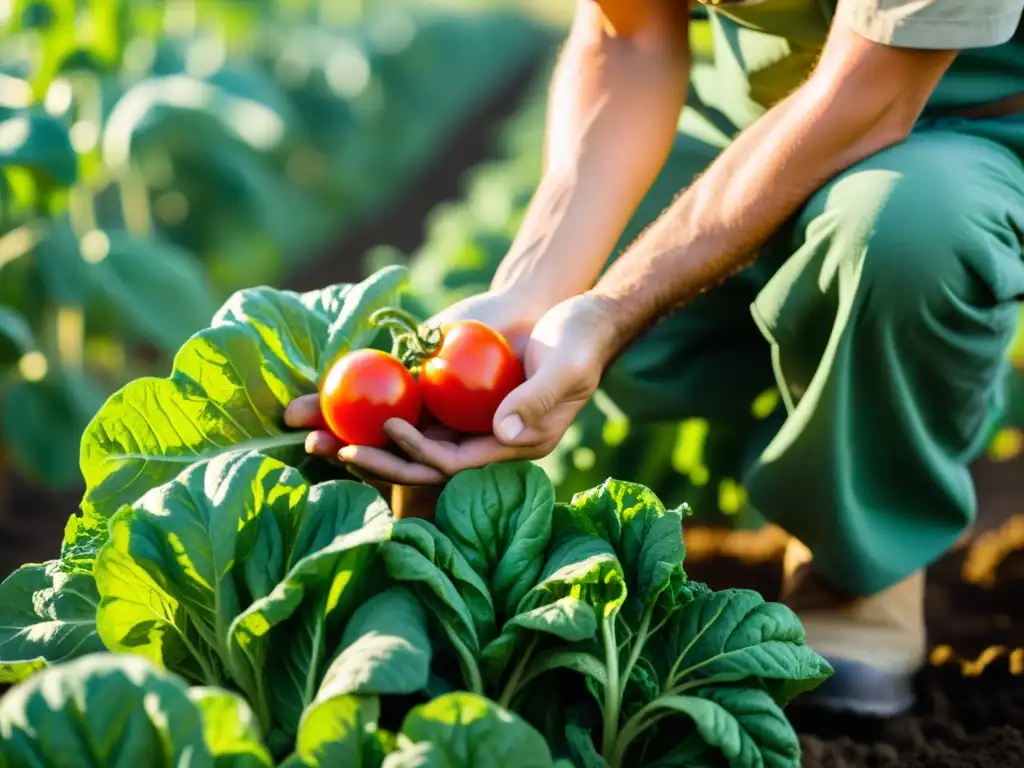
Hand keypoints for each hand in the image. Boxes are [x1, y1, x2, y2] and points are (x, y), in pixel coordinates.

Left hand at [336, 293, 619, 483]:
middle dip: (366, 454)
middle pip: (411, 455)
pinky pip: (396, 388)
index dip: (418, 455)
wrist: (568, 308)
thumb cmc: (578, 341)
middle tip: (322, 446)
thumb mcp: (566, 369)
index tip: (389, 434)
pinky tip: (322, 384)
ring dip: (348, 426)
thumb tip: (502, 432)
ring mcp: (452, 406)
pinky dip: (361, 387)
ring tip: (300, 423)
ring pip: (394, 425)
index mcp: (506, 444)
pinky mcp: (438, 378)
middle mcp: (473, 433)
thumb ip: (536, 401)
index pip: (452, 463)